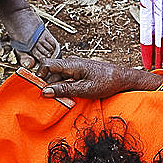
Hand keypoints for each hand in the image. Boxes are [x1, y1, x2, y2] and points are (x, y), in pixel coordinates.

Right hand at [37, 57, 161, 98]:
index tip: (39, 89)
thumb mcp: (84, 89)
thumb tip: (45, 91)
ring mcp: (75, 67)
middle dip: (49, 85)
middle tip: (51, 100)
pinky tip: (69, 96)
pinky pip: (67, 78)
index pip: (46, 64)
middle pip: (51, 72)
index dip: (40, 76)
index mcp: (71, 64)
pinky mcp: (80, 72)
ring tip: (63, 100)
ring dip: (58, 88)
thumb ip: (64, 90)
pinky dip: (65, 87)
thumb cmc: (106, 82)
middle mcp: (71, 63)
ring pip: (59, 76)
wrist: (123, 79)